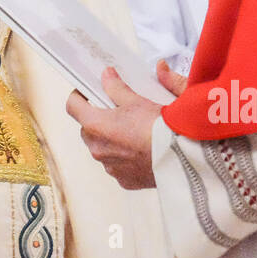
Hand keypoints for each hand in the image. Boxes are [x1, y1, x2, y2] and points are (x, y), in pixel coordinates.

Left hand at [65, 62, 182, 190]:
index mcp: (95, 125)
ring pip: (102, 148)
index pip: (73, 106)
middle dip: (97, 119)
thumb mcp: (138, 100)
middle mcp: (98, 148)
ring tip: (133, 131)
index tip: (87, 92)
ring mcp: (110, 167)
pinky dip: (125, 157)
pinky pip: (117, 166)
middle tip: (116, 110)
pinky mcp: (125, 180)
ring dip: (111, 139)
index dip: (79, 96)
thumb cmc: (161, 128)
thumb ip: (117, 88)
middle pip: (87, 129)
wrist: (183, 158)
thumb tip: (107, 76)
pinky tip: (141, 149)